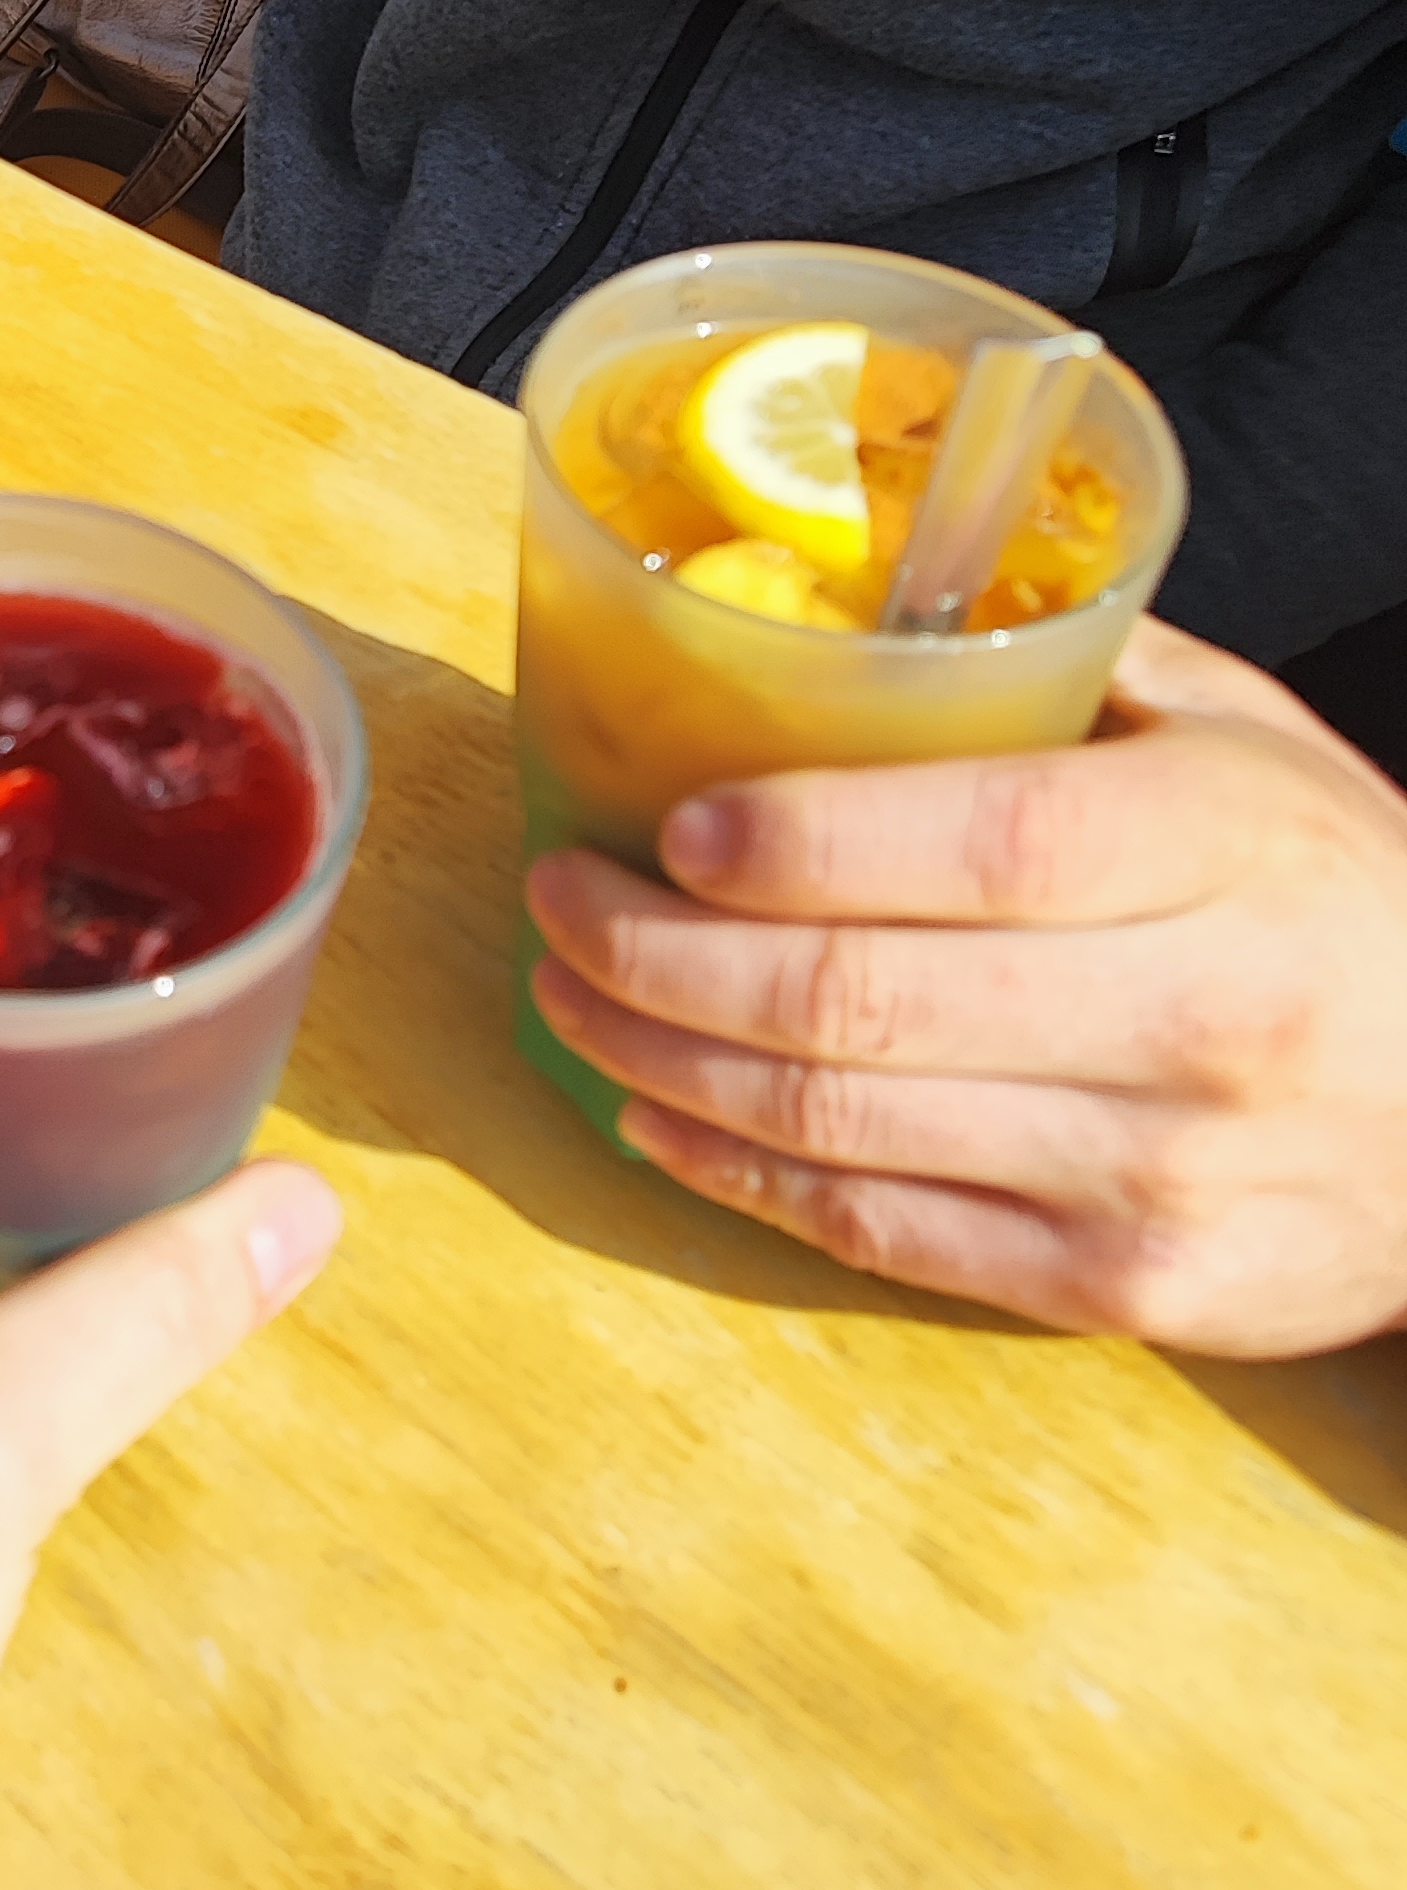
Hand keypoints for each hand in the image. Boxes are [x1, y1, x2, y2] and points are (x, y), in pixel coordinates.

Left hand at [524, 617, 1406, 1356]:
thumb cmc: (1346, 900)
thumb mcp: (1251, 746)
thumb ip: (1073, 671)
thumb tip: (849, 596)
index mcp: (1230, 847)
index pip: (985, 843)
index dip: (797, 841)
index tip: (668, 825)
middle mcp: (1201, 1016)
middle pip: (864, 998)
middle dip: (659, 953)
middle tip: (561, 900)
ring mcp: (1161, 1174)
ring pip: (841, 1124)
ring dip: (659, 1060)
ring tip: (570, 995)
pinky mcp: (1127, 1292)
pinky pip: (883, 1229)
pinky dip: (738, 1171)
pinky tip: (658, 1111)